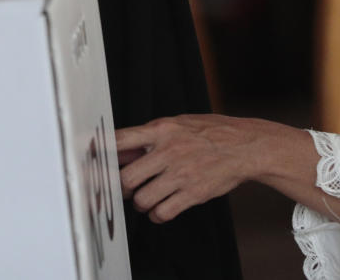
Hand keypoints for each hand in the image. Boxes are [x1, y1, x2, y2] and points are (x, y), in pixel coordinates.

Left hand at [116, 114, 258, 222]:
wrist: (244, 146)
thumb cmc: (208, 132)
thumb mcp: (177, 124)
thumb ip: (149, 136)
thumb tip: (119, 151)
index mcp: (161, 129)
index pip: (120, 140)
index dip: (103, 154)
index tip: (95, 163)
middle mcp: (168, 151)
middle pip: (126, 178)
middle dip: (122, 187)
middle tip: (126, 188)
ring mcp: (181, 173)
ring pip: (142, 199)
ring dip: (140, 203)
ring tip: (146, 198)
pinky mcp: (193, 193)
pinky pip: (162, 213)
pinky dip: (157, 215)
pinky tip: (161, 208)